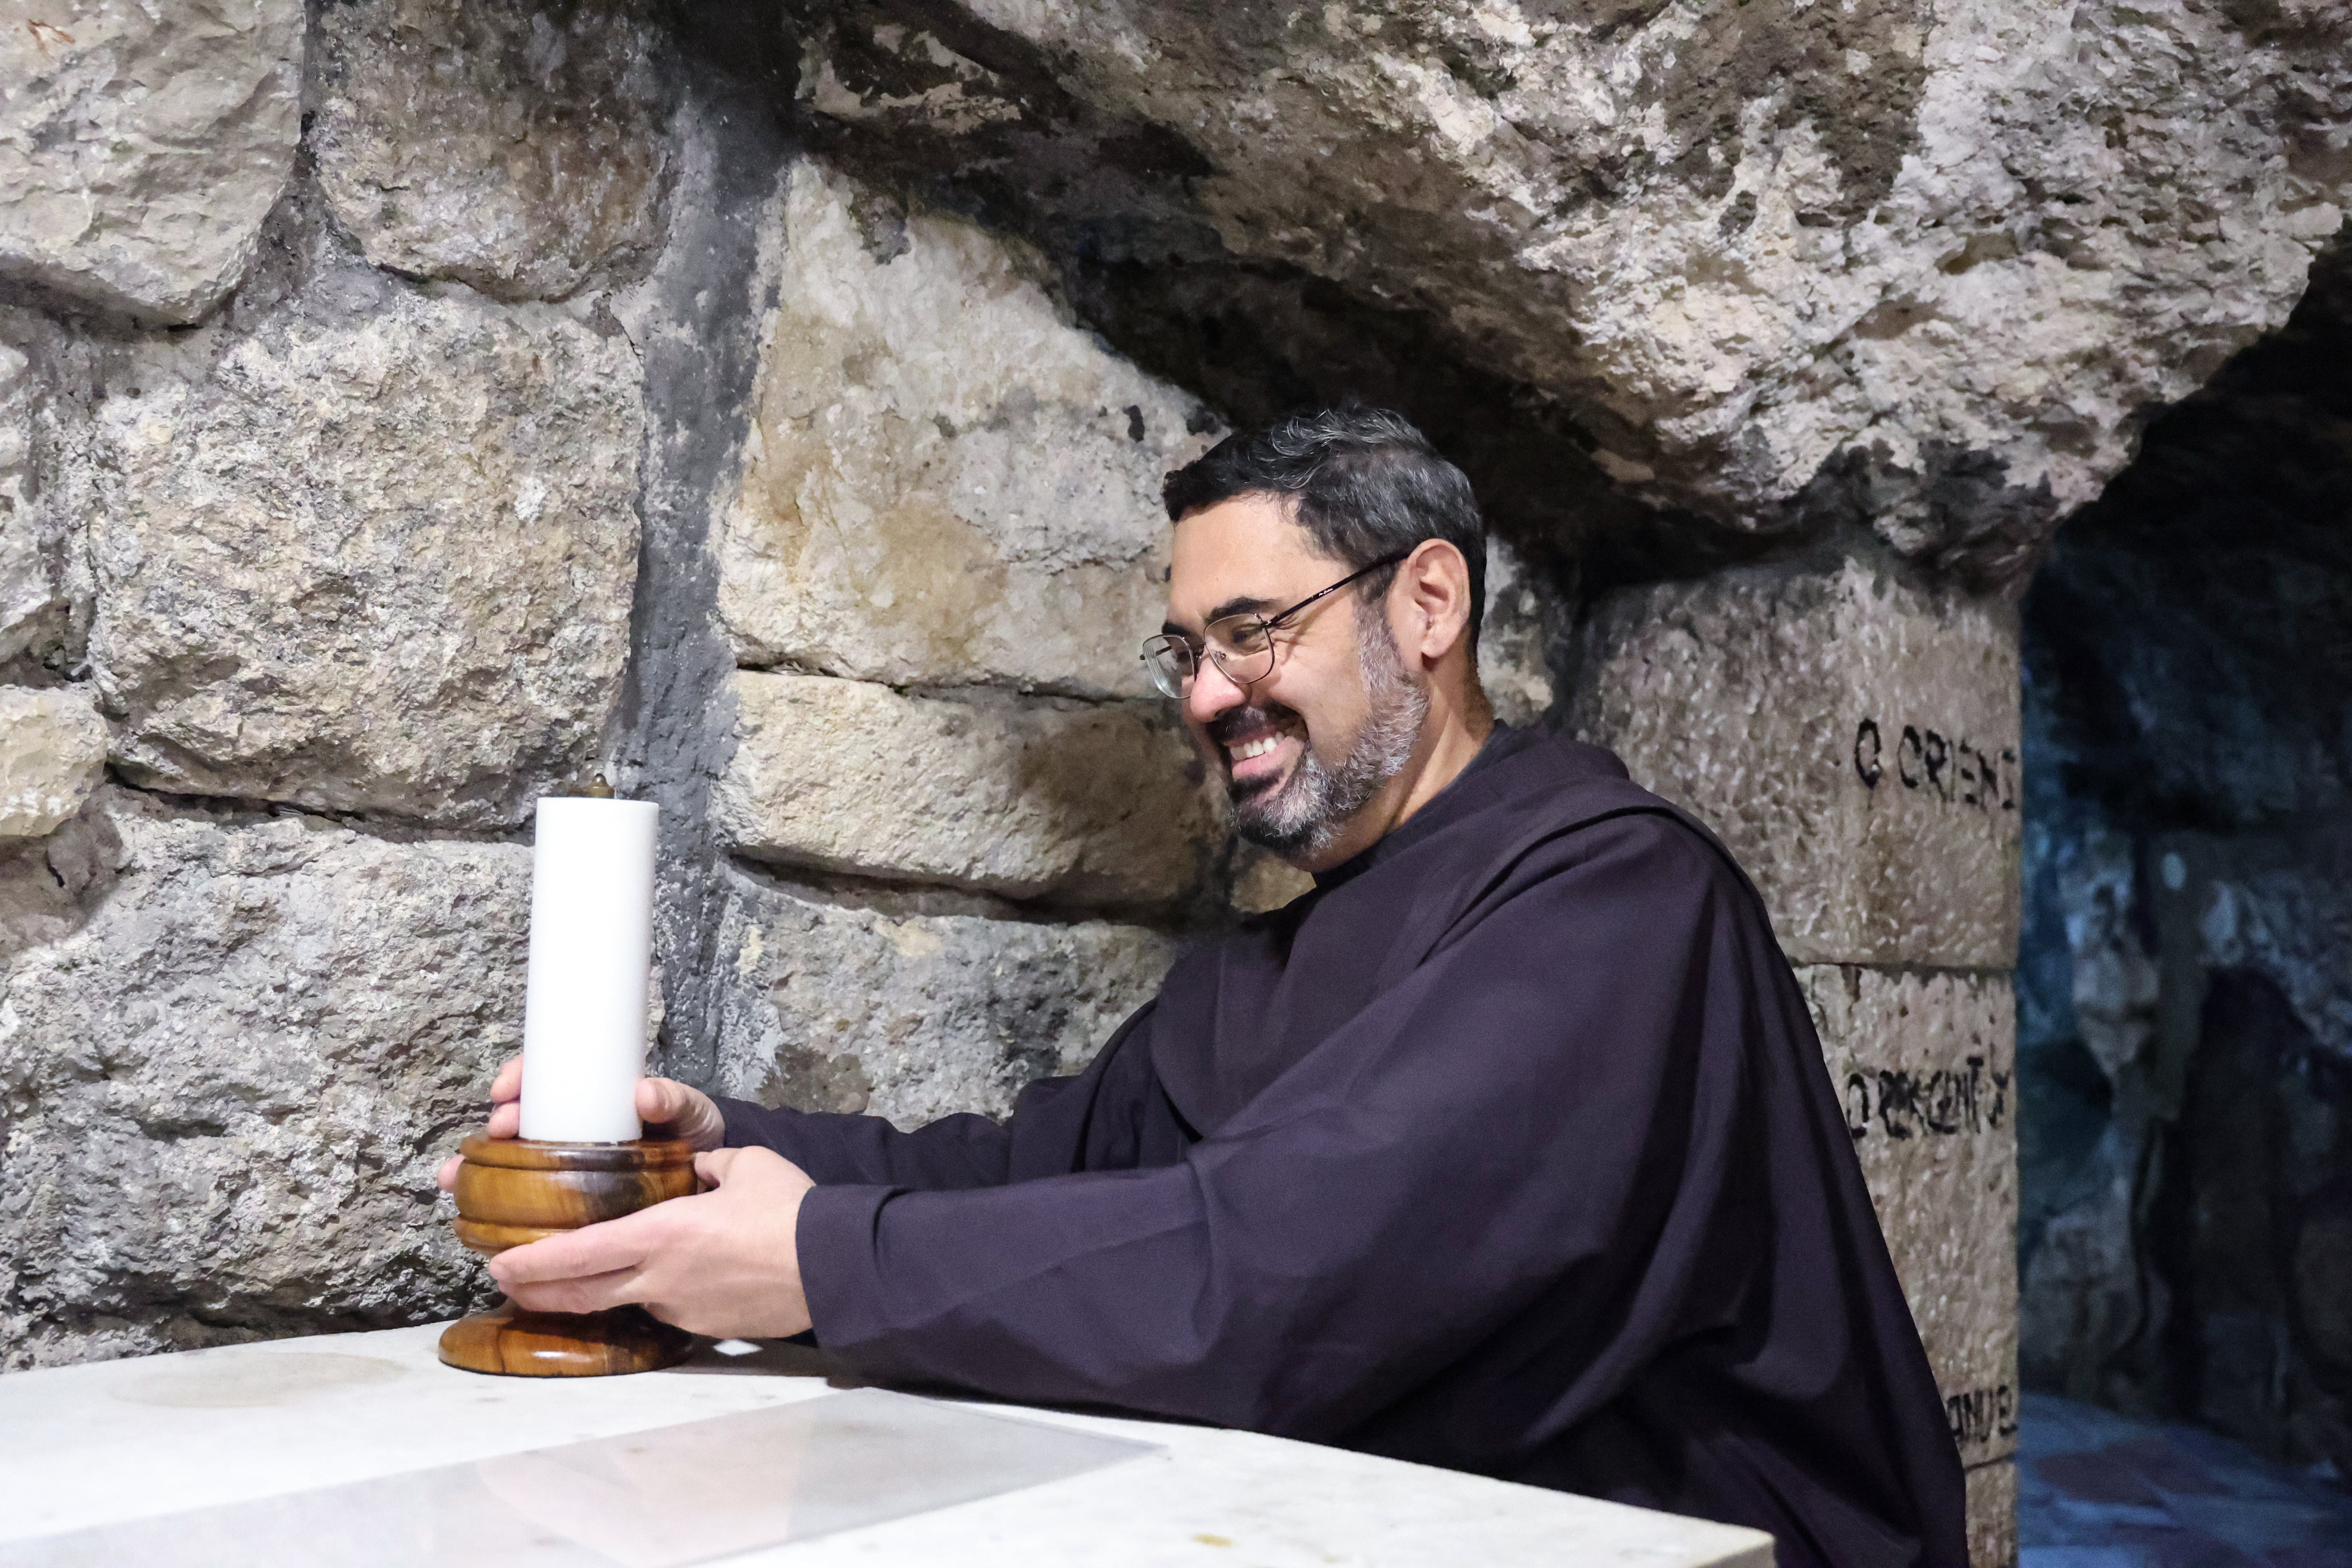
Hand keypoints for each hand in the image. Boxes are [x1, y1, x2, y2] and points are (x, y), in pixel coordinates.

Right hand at [435, 1056, 729, 1191]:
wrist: (707, 1172)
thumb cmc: (692, 1129)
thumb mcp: (687, 1109)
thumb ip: (673, 1099)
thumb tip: (644, 1093)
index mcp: (596, 1092)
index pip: (547, 1072)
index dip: (521, 1076)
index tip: (507, 1088)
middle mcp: (574, 1120)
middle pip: (521, 1114)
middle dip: (494, 1122)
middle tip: (491, 1133)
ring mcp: (569, 1155)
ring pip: (512, 1153)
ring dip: (479, 1162)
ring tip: (455, 1175)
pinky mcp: (569, 1190)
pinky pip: (526, 1190)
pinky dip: (497, 1197)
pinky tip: (476, 1211)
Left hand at [487, 1146, 816, 1338]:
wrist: (835, 1267)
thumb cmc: (789, 1212)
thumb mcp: (745, 1167)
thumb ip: (711, 1166)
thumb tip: (702, 1168)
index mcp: (661, 1234)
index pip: (578, 1254)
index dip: (532, 1261)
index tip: (498, 1262)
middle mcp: (660, 1278)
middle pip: (580, 1294)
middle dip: (536, 1290)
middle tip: (507, 1282)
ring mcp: (681, 1308)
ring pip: (625, 1301)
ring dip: (597, 1293)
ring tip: (581, 1280)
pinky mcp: (706, 1327)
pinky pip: (667, 1308)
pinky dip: (653, 1296)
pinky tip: (668, 1282)